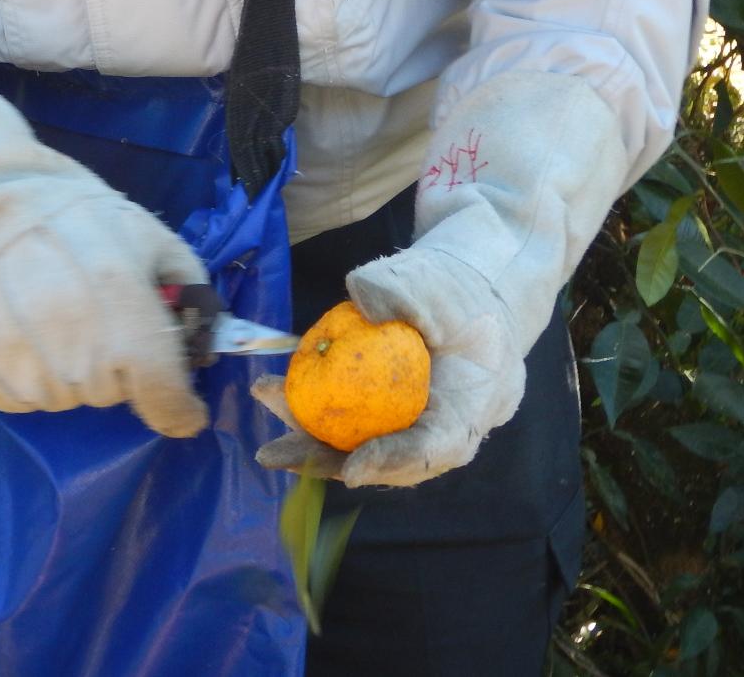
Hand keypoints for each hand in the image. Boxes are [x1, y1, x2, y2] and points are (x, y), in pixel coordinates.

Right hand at [0, 188, 212, 437]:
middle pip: (112, 393)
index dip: (179, 408)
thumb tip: (208, 343)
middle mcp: (73, 344)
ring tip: (51, 314)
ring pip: (65, 398)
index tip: (183, 408)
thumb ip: (191, 291)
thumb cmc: (74, 217)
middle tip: (95, 316)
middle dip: (116, 365)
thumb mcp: (150, 236)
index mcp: (121, 302)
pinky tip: (18, 330)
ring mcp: (22, 362)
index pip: (163, 394)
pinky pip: (16, 399)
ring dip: (68, 370)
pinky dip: (21, 375)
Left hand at [252, 69, 629, 487]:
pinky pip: (351, 425)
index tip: (353, 466)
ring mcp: (417, 425)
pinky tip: (273, 389)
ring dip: (309, 437)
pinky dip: (312, 415)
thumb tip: (363, 302)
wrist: (466, 293)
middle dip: (329, 461)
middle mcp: (447, 425)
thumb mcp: (436, 277)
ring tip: (265, 399)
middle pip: (388, 461)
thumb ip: (402, 287)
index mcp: (478, 399)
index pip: (439, 444)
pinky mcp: (390, 416)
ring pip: (364, 447)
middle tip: (276, 452)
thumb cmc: (455, 287)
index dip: (396, 461)